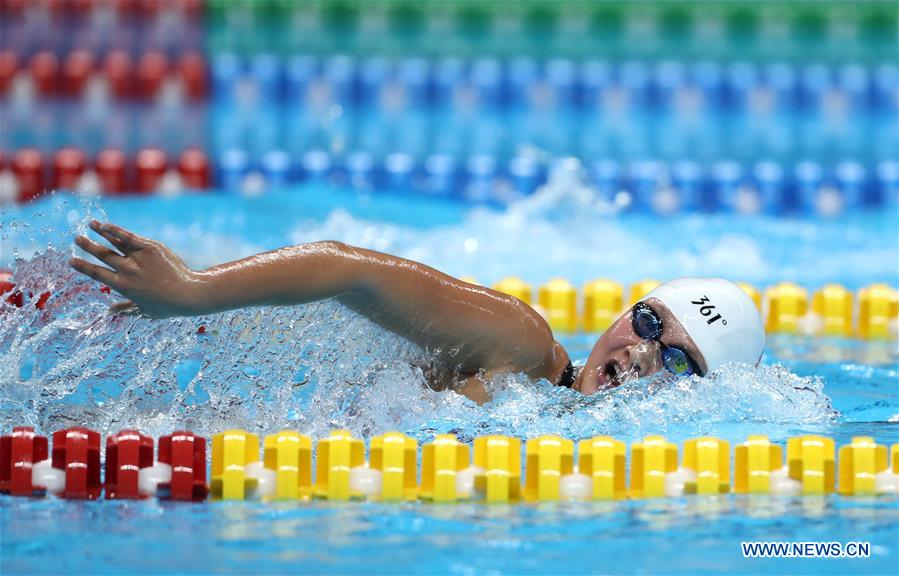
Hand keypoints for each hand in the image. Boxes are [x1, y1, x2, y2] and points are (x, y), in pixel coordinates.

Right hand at [70, 221, 203, 317]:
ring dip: (100, 233)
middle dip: (87, 246)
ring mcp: (139, 258)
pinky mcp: (151, 248)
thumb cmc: (168, 305)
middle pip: (103, 255)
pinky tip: (106, 225)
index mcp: (122, 286)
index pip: (97, 274)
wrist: (189, 293)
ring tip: (90, 225)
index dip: (83, 267)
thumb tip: (110, 313)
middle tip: (76, 239)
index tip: (71, 260)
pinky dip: (116, 230)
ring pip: (115, 242)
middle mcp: (128, 270)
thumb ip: (125, 310)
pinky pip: (130, 237)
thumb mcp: (144, 311)